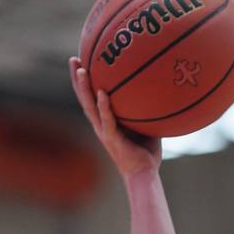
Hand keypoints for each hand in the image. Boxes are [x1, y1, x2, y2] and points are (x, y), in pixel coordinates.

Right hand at [69, 56, 160, 179]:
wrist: (144, 175)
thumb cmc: (147, 153)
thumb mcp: (147, 127)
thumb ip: (147, 110)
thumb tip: (160, 90)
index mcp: (106, 122)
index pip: (92, 97)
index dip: (86, 81)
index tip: (83, 60)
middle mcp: (101, 125)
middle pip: (84, 98)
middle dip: (77, 79)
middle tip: (73, 58)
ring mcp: (104, 132)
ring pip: (89, 107)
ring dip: (84, 88)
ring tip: (80, 69)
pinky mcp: (112, 139)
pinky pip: (107, 120)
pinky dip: (103, 106)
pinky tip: (102, 93)